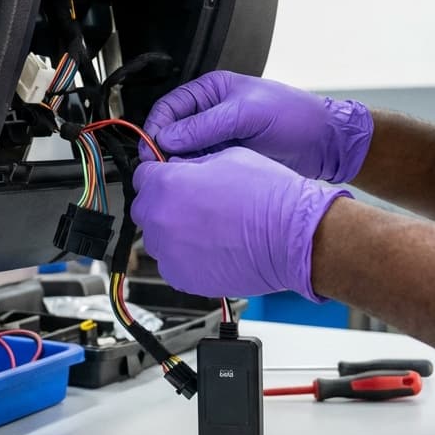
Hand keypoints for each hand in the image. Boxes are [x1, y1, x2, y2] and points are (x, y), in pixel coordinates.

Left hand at [131, 148, 350, 299]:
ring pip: (158, 238)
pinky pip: (172, 263)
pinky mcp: (182, 278)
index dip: (159, 174)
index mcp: (166, 185)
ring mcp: (169, 253)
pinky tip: (213, 247)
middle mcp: (160, 220)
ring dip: (175, 231)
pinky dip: (186, 256)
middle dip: (164, 203)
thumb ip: (192, 163)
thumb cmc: (269, 197)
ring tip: (209, 228)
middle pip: (146, 208)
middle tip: (194, 204)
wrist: (292, 238)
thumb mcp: (227, 157)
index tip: (169, 178)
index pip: (142, 174)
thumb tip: (179, 167)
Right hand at [141, 71, 372, 183]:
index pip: (169, 107)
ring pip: (185, 153)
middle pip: (173, 132)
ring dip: (180, 165)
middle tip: (161, 169)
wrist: (326, 144)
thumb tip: (168, 138)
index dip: (156, 127)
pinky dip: (196, 175)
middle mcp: (211, 114)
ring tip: (179, 178)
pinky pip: (202, 167)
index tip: (152, 149)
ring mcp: (219, 138)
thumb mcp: (247, 114)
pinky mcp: (227, 159)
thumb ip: (206, 125)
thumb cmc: (295, 117)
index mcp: (212, 91)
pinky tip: (196, 183)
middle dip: (164, 150)